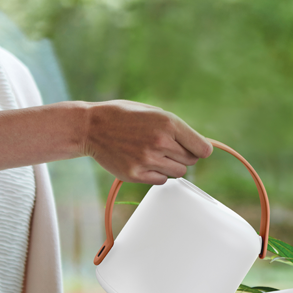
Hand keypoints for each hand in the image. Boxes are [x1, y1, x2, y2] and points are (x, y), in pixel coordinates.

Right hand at [81, 100, 212, 183]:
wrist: (90, 127)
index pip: (203, 148)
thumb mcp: (154, 112)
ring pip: (178, 172)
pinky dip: (157, 174)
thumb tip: (200, 146)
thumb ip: (177, 128)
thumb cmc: (123, 117)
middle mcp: (160, 142)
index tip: (196, 149)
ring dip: (171, 166)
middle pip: (191, 161)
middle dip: (184, 156)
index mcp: (168, 123)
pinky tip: (144, 161)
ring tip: (154, 154)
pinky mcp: (136, 174)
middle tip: (167, 148)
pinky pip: (161, 180)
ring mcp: (148, 160)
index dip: (201, 149)